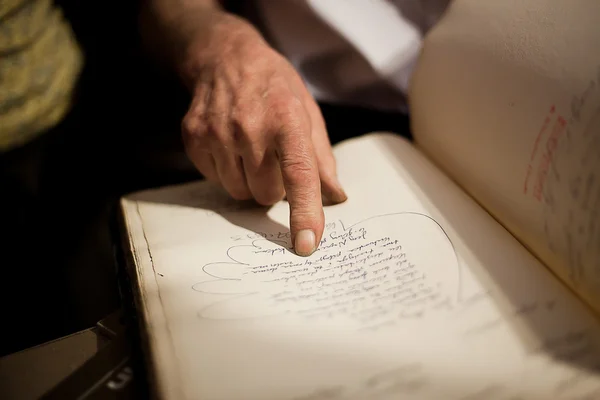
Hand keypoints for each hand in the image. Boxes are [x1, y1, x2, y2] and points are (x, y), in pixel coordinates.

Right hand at [180, 14, 346, 255]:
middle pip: (266, 194)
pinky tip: (231, 146)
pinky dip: (227, 172)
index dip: (305, 212)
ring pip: (239, 193)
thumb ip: (322, 158)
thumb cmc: (275, 87)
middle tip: (273, 160)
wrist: (225, 58)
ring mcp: (217, 133)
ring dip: (250, 181)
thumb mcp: (308, 112)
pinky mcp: (194, 138)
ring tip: (251, 150)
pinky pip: (216, 181)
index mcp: (287, 119)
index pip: (299, 175)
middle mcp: (249, 127)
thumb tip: (336, 196)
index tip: (307, 244)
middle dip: (274, 187)